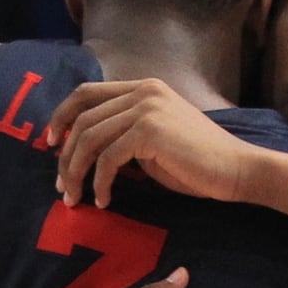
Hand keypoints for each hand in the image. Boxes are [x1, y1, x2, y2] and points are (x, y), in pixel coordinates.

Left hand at [47, 79, 251, 207]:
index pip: (87, 92)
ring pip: (90, 138)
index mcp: (144, 87)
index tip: (51, 145)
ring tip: (75, 199)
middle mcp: (143, 90)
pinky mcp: (149, 131)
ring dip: (76, 172)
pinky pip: (107, 158)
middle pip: (82, 118)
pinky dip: (100, 183)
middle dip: (65, 155)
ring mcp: (146, 108)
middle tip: (62, 186)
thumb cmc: (198, 163)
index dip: (61, 116)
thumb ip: (124, 134)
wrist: (236, 169)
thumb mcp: (154, 141)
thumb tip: (84, 149)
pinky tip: (104, 201)